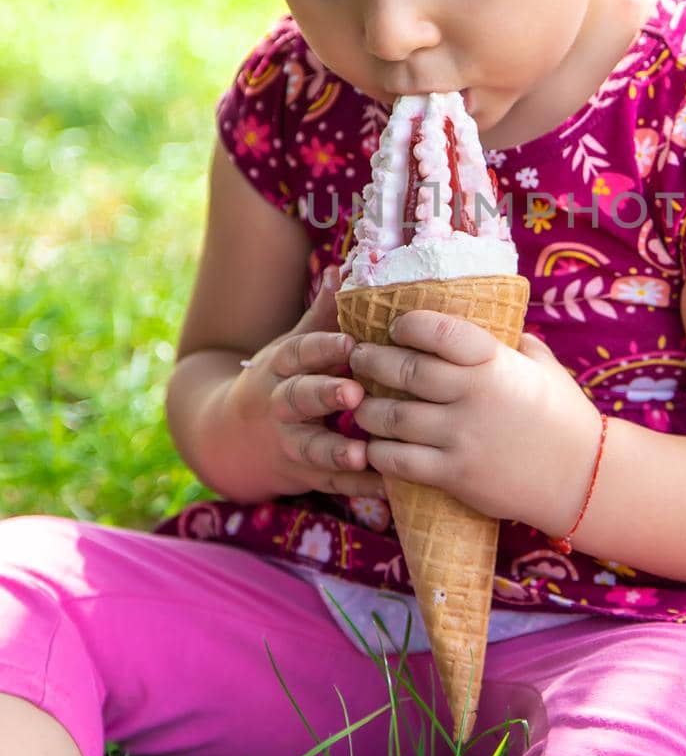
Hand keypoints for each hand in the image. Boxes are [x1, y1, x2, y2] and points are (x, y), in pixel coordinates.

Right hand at [226, 266, 386, 504]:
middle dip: (325, 395)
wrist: (228, 440)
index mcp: (282, 367)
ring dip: (336, 451)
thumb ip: (322, 315)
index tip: (352, 342)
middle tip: (354, 392)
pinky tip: (386, 487)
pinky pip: (331, 483)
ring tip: (361, 454)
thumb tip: (345, 267)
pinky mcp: (303, 475)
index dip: (324, 347)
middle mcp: (281, 404)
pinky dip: (358, 487)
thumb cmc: (279, 382)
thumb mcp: (292, 346)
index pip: (300, 352)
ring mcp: (289, 442)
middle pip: (300, 398)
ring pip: (311, 447)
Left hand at [348, 308, 602, 531]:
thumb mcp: (543, 367)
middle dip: (371, 361)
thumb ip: (512, 344)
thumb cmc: (563, 416)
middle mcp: (473, 395)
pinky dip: (377, 451)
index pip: (438, 330)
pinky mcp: (454, 474)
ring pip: (391, 416)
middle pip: (403, 370)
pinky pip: (398, 461)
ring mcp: (461, 436)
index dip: (408, 324)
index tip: (395, 326)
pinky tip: (371, 445)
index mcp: (494, 361)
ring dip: (367, 408)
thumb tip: (489, 321)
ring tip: (359, 403)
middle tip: (358, 357)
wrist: (581, 478)